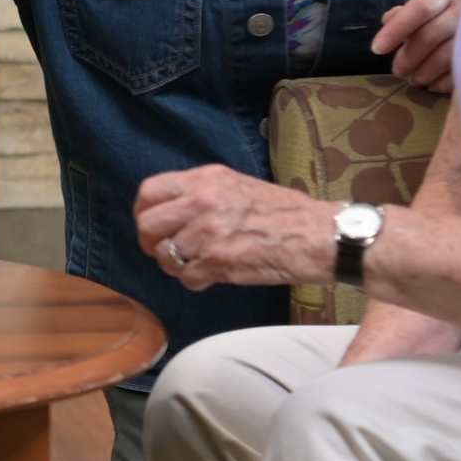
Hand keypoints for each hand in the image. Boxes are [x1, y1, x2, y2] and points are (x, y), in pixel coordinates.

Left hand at [134, 164, 329, 289]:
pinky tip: (213, 275)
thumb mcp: (238, 186)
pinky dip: (196, 281)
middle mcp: (201, 202)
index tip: (153, 225)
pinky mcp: (217, 262)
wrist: (316, 235)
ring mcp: (207, 233)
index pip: (149, 191)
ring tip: (197, 264)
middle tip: (167, 251)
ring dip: (176, 266)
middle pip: (147, 225)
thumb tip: (173, 210)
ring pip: (164, 256)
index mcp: (206, 179)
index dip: (143, 212)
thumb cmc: (284, 212)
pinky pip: (186, 278)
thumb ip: (203, 194)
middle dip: (151, 242)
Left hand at [374, 0, 460, 92]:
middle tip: (397, 71)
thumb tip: (387, 21)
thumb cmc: (452, 16)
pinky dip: (441, 83)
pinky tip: (432, 85)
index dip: (396, 29)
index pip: (420, 8)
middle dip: (408, 57)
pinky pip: (460, 74)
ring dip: (423, 73)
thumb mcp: (431, 8)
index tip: (376, 49)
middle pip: (430, 36)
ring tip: (414, 80)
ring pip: (444, 58)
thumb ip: (406, 14)